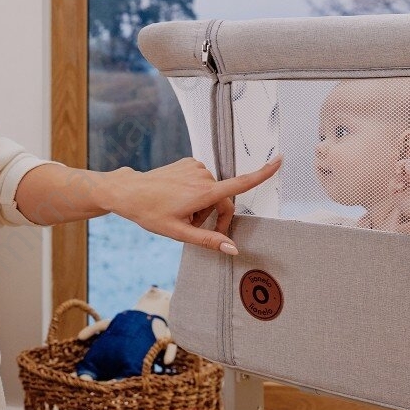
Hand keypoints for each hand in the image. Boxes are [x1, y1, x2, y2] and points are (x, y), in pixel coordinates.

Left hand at [105, 155, 282, 252]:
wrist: (129, 191)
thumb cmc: (150, 213)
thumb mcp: (178, 232)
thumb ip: (208, 240)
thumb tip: (233, 249)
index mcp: (203, 193)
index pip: (241, 183)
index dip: (263, 173)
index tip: (280, 160)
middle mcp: (203, 176)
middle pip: (224, 200)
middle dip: (214, 216)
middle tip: (192, 228)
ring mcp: (195, 167)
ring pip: (212, 192)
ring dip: (203, 205)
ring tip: (181, 213)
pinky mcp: (188, 163)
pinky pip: (202, 181)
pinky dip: (196, 193)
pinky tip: (177, 199)